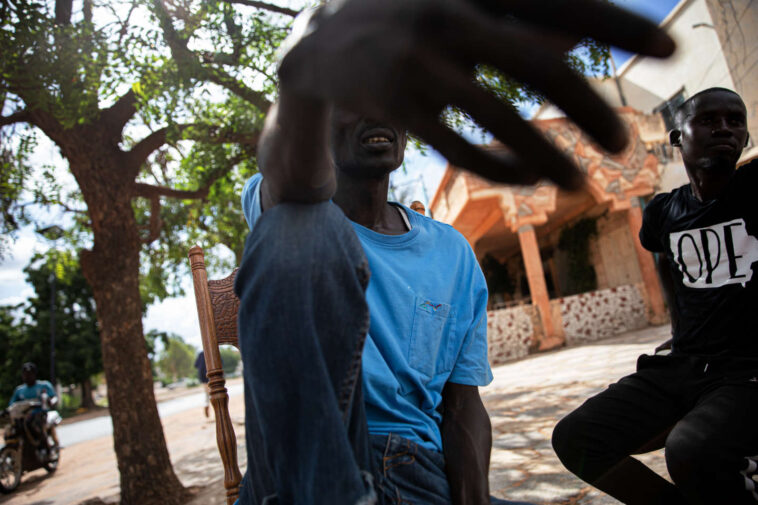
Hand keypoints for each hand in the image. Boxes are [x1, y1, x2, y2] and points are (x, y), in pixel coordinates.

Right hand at [279, 0, 674, 188]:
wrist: (318, 38)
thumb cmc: (406, 13)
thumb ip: (516, 11)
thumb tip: (582, 29)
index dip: (618, 24)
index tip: (667, 47)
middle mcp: (449, 16)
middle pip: (538, 65)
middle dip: (588, 108)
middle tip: (621, 143)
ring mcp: (420, 64)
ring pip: (498, 117)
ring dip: (547, 155)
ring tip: (581, 183)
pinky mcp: (399, 107)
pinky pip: (461, 146)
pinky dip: (499, 166)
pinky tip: (528, 179)